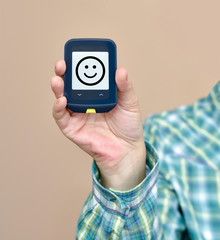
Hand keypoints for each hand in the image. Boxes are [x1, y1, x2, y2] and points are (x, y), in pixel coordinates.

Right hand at [51, 60, 145, 189]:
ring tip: (58, 80)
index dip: (79, 65)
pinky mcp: (72, 129)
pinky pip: (61, 117)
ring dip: (57, 88)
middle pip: (69, 85)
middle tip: (62, 65)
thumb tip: (120, 70)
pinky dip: (58, 109)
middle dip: (63, 73)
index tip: (78, 56)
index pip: (85, 76)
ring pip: (61, 98)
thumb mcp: (130, 103)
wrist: (126, 149)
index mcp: (97, 94)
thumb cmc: (128, 126)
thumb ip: (125, 87)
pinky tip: (62, 101)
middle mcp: (84, 102)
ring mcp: (77, 115)